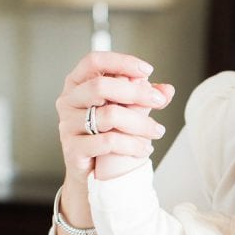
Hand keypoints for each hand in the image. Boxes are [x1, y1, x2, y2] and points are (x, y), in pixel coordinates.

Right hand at [56, 51, 174, 184]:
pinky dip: (132, 144)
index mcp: (77, 84)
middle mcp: (68, 101)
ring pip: (109, 116)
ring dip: (140, 123)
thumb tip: (167, 89)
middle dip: (136, 92)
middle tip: (159, 101)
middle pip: (101, 86)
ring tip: (156, 131)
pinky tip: (144, 148)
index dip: (121, 62)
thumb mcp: (127, 112)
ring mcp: (67, 125)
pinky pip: (108, 142)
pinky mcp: (73, 149)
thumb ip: (144, 99)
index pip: (94, 61)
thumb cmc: (106, 136)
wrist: (91, 173)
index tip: (147, 70)